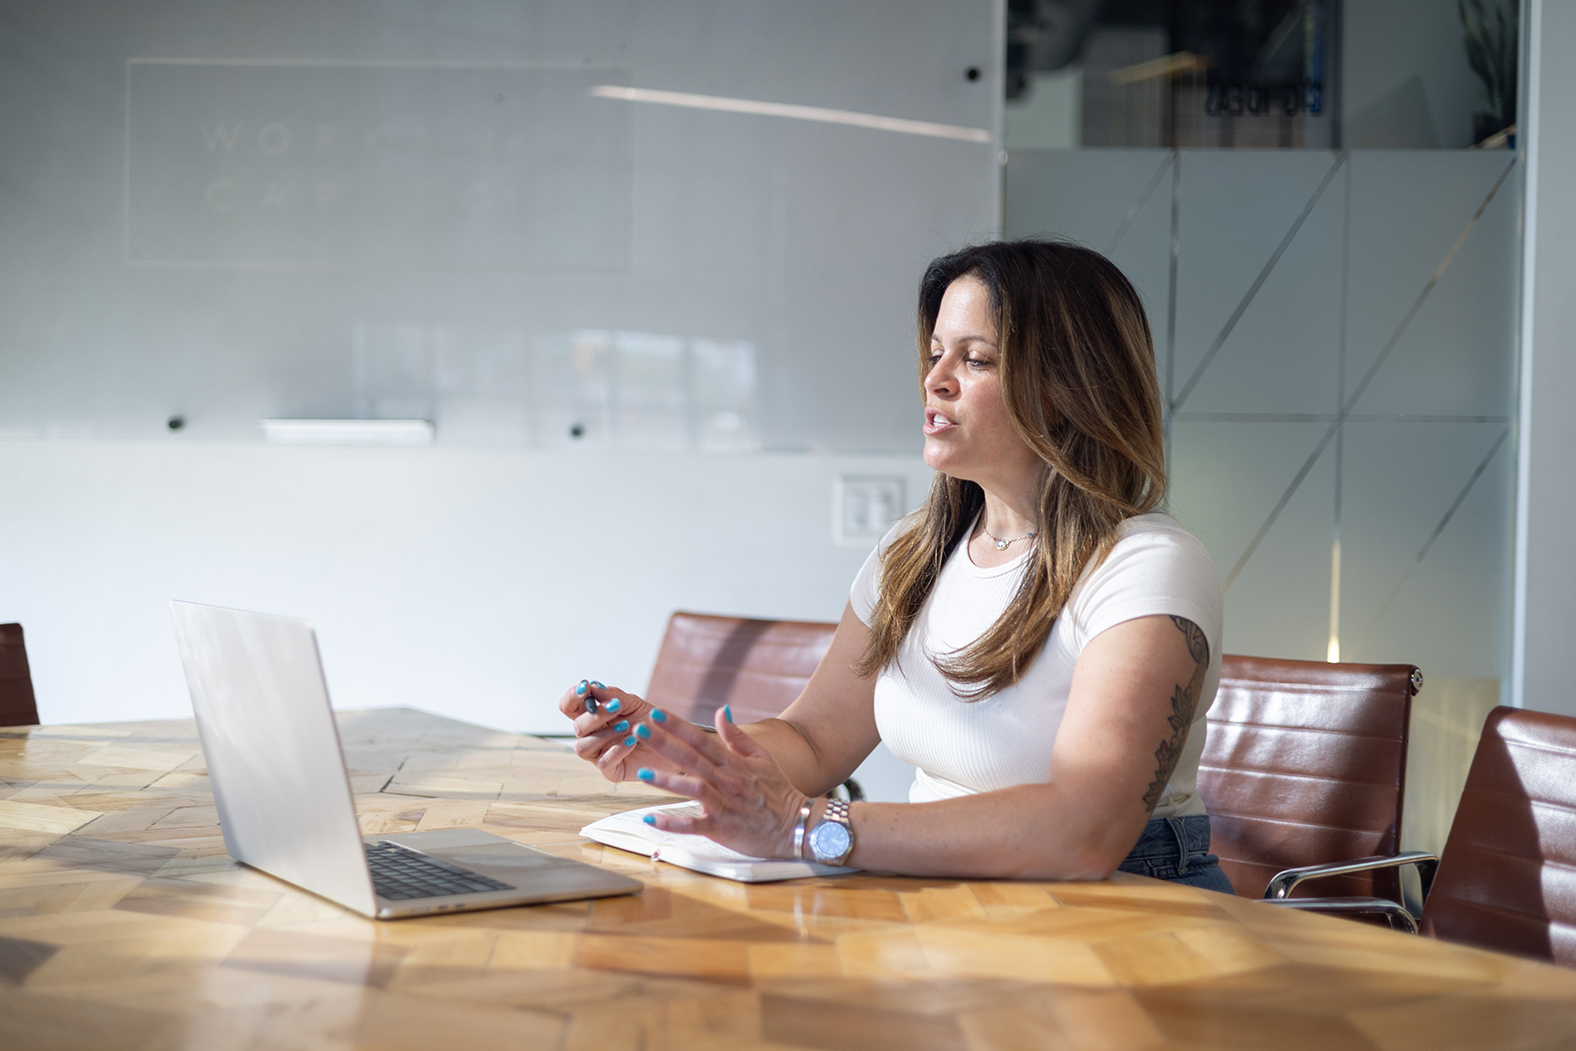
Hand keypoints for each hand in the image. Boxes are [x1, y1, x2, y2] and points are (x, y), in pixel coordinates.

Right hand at [556, 680, 679, 782]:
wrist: (673, 743)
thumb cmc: (651, 722)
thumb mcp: (634, 704)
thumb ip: (613, 696)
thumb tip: (593, 687)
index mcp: (594, 716)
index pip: (569, 706)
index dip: (571, 697)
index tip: (585, 688)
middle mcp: (592, 735)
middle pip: (577, 726)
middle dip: (595, 715)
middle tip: (616, 707)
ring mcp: (599, 754)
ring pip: (583, 747)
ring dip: (603, 734)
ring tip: (627, 726)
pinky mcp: (611, 771)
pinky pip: (603, 763)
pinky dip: (616, 750)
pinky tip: (631, 741)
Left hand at [629, 706, 808, 859]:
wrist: (796, 826)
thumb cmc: (778, 791)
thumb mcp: (762, 757)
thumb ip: (737, 736)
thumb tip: (721, 710)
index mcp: (734, 763)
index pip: (702, 739)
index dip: (678, 726)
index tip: (657, 714)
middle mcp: (728, 781)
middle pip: (692, 759)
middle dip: (664, 744)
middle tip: (639, 731)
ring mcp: (725, 805)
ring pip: (694, 789)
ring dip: (668, 782)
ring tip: (643, 774)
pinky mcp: (722, 829)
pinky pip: (695, 825)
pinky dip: (673, 823)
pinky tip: (651, 819)